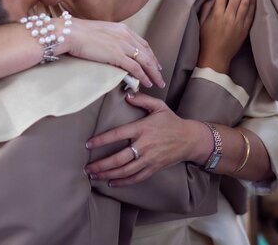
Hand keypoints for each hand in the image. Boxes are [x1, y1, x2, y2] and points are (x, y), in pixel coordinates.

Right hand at [65, 19, 164, 88]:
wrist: (70, 32)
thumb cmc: (78, 33)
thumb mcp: (99, 32)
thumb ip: (108, 39)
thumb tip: (109, 48)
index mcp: (122, 29)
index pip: (142, 43)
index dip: (150, 53)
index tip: (153, 61)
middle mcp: (126, 36)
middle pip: (147, 52)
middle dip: (155, 65)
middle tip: (160, 74)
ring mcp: (123, 45)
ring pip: (145, 61)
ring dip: (154, 73)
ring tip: (158, 83)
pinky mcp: (117, 56)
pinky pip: (136, 68)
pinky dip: (144, 77)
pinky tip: (147, 83)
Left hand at [84, 93, 200, 185]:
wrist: (190, 139)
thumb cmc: (171, 121)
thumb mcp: (159, 106)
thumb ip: (142, 100)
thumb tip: (127, 95)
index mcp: (143, 128)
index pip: (118, 134)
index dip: (101, 140)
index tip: (88, 144)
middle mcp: (144, 145)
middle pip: (119, 159)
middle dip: (101, 164)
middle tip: (87, 167)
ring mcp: (149, 159)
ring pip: (126, 171)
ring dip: (108, 175)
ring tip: (94, 176)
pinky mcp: (154, 168)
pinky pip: (136, 178)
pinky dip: (123, 182)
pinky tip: (111, 182)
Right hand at [198, 0, 255, 72]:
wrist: (215, 59)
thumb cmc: (205, 41)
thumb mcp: (201, 24)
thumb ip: (207, 8)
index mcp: (216, 16)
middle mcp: (229, 18)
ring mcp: (239, 23)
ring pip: (246, 2)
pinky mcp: (245, 28)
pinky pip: (251, 12)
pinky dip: (253, 1)